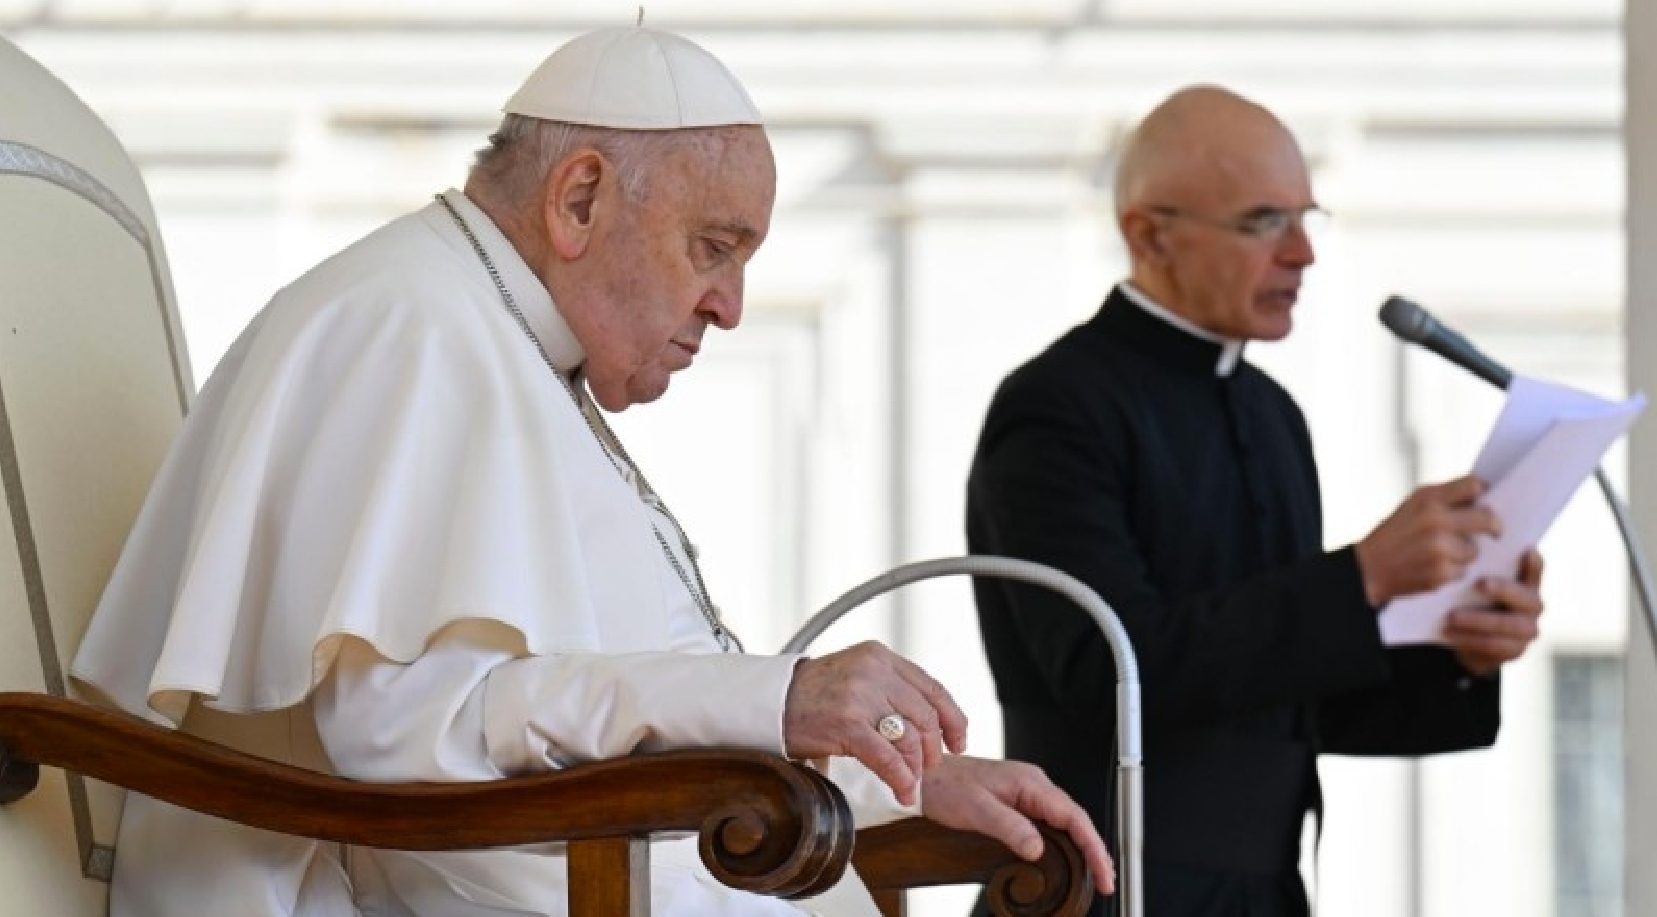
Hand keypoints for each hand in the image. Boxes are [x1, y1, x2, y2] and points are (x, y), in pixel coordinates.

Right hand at [783, 641, 966, 805]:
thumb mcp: (856, 678)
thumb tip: (929, 724)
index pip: (933, 688)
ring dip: (917, 767)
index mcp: (880, 657)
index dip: (953, 718)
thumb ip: (890, 690)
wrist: (769, 703)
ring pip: (910, 737)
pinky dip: (901, 778)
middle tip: (928, 767)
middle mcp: (874, 670)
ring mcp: (860, 696)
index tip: (958, 742)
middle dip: (933, 748)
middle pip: (926, 715)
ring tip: (912, 782)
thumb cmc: (812, 697)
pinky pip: (888, 757)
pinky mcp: (847, 723)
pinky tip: (903, 792)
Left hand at [921, 756, 1114, 897]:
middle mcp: (1033, 785)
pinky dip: (1064, 841)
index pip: (1073, 816)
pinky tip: (1067, 856)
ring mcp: (1027, 792)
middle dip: (1094, 850)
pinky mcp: (1018, 801)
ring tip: (1094, 873)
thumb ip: (1009, 827)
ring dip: (1081, 846)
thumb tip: (1038, 848)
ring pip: (1064, 821)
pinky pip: (1049, 822)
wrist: (925, 776)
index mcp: (1030, 783)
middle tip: (1105, 881)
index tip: (1104, 871)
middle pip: (1075, 819)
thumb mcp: (976, 809)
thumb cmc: (946, 787)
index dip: (1093, 846)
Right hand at [1355, 475, 1500, 605]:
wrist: (1366, 569)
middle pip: (1487, 518)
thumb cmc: (1392, 536)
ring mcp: (1440, 547)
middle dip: (1494, 526)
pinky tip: (1432, 568)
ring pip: (1475, 550)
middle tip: (1495, 532)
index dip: (1483, 493)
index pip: (1473, 485)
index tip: (1484, 501)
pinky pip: (1463, 570)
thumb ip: (1443, 500)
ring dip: (1464, 554)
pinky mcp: (1441, 572)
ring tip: (1441, 554)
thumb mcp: (1411, 506)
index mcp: (1428, 498)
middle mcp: (1436, 520)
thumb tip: (1482, 498)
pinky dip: (1452, 571)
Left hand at [1443, 549, 1543, 674]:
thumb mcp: (1477, 584)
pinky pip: (1492, 644)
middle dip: (1502, 589)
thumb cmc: (1475, 601)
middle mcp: (1534, 606)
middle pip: (1522, 597)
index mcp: (1528, 584)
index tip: (1525, 551)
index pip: (1535, 570)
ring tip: (1451, 616)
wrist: (1473, 641)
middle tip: (1480, 583)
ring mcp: (1528, 630)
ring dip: (1476, 620)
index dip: (1533, 563)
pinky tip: (1449, 633)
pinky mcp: (1516, 650)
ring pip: (1504, 623)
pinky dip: (1469, 639)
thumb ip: (1483, 568)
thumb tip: (1466, 545)